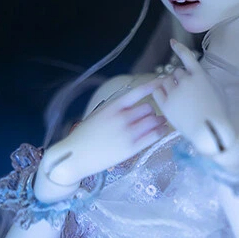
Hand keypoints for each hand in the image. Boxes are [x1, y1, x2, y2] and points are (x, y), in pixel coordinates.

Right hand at [36, 78, 165, 197]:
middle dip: (151, 112)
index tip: (162, 81)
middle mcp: (122, 117)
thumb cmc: (85, 136)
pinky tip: (161, 131)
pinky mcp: (132, 148)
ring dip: (158, 121)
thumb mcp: (99, 114)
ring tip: (160, 124)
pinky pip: (154, 136)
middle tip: (152, 117)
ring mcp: (128, 133)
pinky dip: (160, 132)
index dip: (152, 85)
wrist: (76, 156)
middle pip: (148, 108)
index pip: (137, 92)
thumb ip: (117, 109)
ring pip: (153, 121)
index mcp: (113, 107)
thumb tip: (136, 107)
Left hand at [154, 41, 238, 157]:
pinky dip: (161, 92)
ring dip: (171, 85)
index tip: (172, 43)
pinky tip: (167, 98)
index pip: (187, 57)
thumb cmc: (219, 114)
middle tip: (187, 93)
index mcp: (200, 76)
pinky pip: (157, 92)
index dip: (179, 48)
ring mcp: (174, 93)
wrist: (210, 132)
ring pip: (166, 81)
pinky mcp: (166, 105)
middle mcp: (186, 81)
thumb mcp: (218, 91)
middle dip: (180, 79)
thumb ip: (206, 79)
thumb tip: (198, 75)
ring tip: (179, 98)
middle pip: (177, 73)